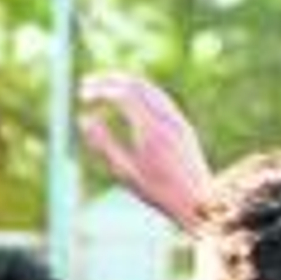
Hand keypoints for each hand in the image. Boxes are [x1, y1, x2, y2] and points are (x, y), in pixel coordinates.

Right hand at [79, 73, 211, 231]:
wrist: (198, 200)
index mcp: (150, 128)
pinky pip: (160, 99)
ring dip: (126, 83)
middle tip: (88, 82)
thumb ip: (103, 142)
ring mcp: (177, 119)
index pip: (122, 94)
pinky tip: (129, 102)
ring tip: (105, 87)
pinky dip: (140, 93)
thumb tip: (84, 119)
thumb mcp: (123, 170)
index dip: (100, 89)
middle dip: (110, 79)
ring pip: (150, 89)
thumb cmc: (158, 191)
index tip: (82, 94)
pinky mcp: (183, 125)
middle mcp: (166, 118)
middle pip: (136, 84)